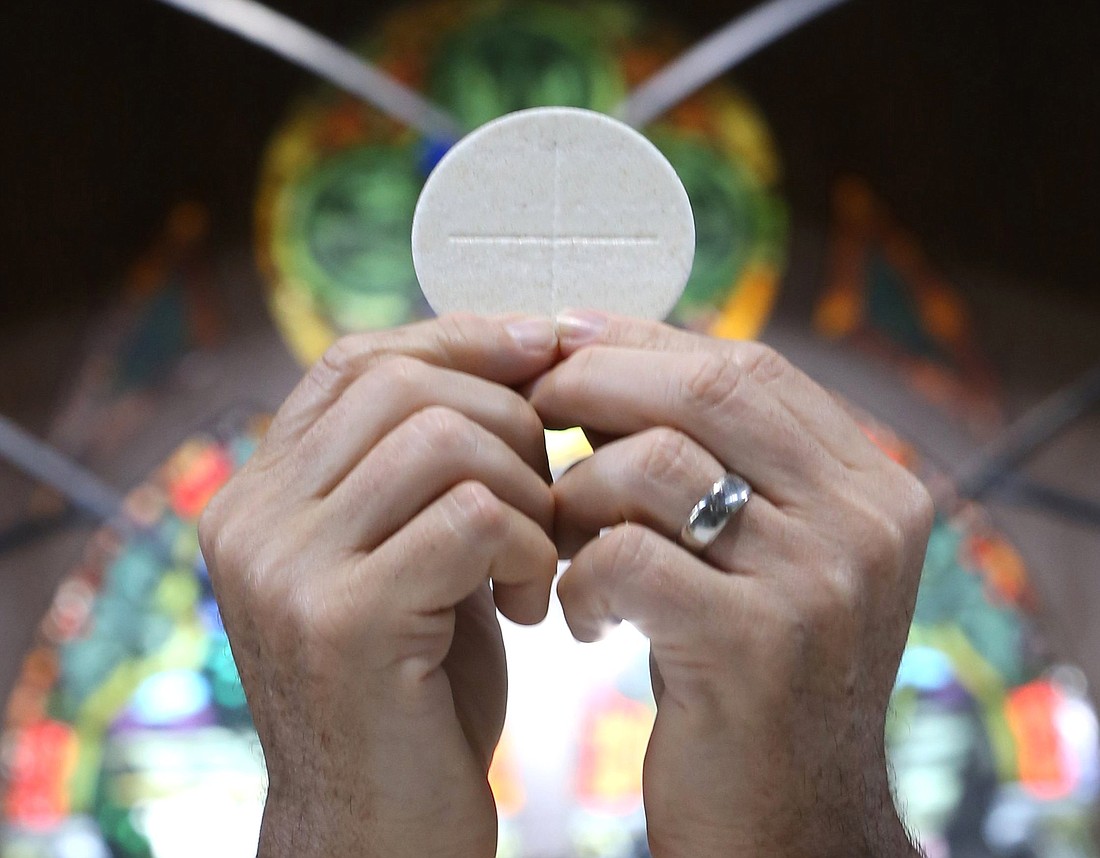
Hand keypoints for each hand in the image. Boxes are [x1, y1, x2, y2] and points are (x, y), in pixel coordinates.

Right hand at [199, 315, 559, 857]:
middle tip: (550, 496)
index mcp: (263, 493)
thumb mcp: (412, 554)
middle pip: (404, 385)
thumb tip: (513, 350)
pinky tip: (532, 602)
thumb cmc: (415, 688)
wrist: (378, 831)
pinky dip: (528, 546)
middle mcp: (253, 517)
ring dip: (527, 489)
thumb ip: (428, 469)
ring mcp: (285, 567)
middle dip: (510, 420)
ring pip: (442, 438)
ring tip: (539, 558)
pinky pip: (473, 516)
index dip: (457, 337)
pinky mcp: (341, 620)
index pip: (357, 360)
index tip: (542, 347)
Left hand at [529, 311, 931, 857]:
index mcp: (871, 486)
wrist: (791, 827)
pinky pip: (628, 556)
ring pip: (656, 464)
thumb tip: (607, 360)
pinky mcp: (758, 644)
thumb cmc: (751, 679)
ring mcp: (821, 580)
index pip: (747, 366)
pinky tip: (579, 619)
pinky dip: (580, 578)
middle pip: (708, 388)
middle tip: (529, 408)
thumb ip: (720, 464)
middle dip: (597, 383)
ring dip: (579, 492)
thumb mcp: (760, 559)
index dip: (644, 343)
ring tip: (558, 541)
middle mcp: (865, 521)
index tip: (565, 341)